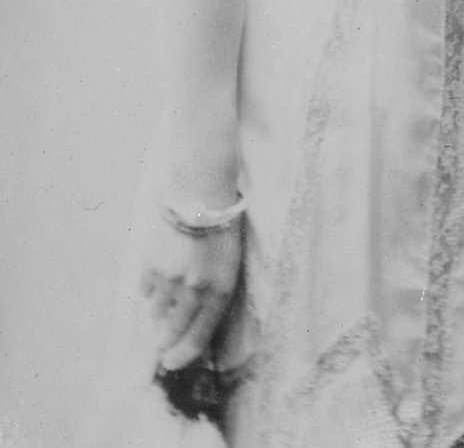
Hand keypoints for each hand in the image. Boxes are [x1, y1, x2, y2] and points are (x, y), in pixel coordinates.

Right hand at [140, 212, 242, 370]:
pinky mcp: (151, 266)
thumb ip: (213, 293)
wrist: (202, 190)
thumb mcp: (228, 262)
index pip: (200, 336)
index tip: (173, 363)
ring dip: (158, 317)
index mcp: (220, 289)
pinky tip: (158, 281)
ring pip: (157, 315)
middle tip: (160, 350)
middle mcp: (195, 289)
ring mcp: (171, 279)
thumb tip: (191, 323)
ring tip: (163, 307)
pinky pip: (146, 293)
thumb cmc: (220, 227)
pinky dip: (150, 293)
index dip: (184, 355)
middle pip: (174, 332)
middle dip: (165, 345)